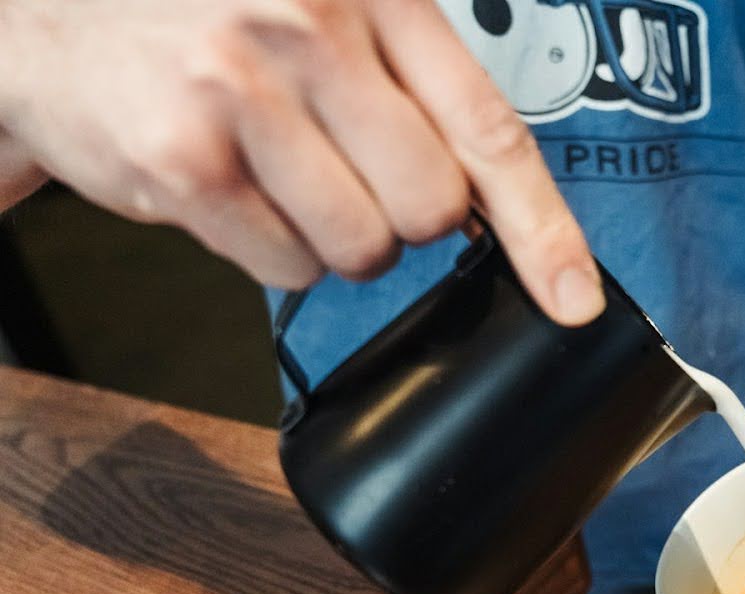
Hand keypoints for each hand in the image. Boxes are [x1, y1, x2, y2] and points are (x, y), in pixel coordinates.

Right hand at [0, 0, 602, 323]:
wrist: (41, 10)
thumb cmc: (199, 12)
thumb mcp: (320, 6)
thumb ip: (409, 86)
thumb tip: (489, 207)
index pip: (490, 128)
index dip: (545, 228)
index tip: (576, 297)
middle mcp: (311, 27)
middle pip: (433, 208)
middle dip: (401, 217)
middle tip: (339, 169)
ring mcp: (243, 91)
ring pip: (363, 249)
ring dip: (330, 236)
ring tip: (272, 169)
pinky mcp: (183, 158)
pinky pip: (285, 266)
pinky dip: (266, 248)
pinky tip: (224, 183)